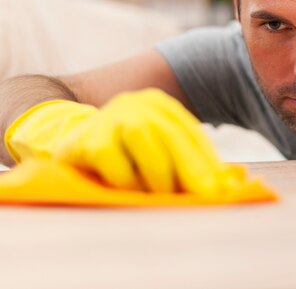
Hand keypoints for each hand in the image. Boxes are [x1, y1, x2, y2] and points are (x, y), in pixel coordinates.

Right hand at [5, 89, 225, 193]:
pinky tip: (127, 188)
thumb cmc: (124, 155)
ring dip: (156, 171)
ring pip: (142, 136)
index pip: (189, 132)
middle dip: (190, 167)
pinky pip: (111, 158)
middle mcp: (135, 103)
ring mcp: (109, 116)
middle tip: (202, 196)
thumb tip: (224, 186)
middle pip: (169, 132)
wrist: (65, 139)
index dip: (206, 160)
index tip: (218, 187)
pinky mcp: (86, 137)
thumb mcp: (156, 151)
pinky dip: (124, 179)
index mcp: (159, 105)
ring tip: (160, 194)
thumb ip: (187, 163)